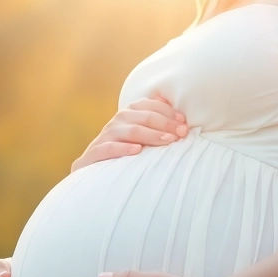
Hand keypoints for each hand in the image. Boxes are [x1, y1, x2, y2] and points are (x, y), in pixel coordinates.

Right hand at [71, 95, 188, 172]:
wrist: (93, 171)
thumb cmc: (124, 154)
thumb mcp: (140, 138)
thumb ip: (156, 128)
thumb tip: (183, 122)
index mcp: (128, 114)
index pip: (149, 106)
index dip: (168, 112)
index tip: (184, 123)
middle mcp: (117, 121)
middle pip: (142, 117)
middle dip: (165, 124)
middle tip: (181, 133)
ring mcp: (105, 136)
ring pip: (129, 130)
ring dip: (150, 135)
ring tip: (168, 141)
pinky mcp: (94, 152)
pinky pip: (109, 148)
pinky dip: (123, 148)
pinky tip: (137, 151)